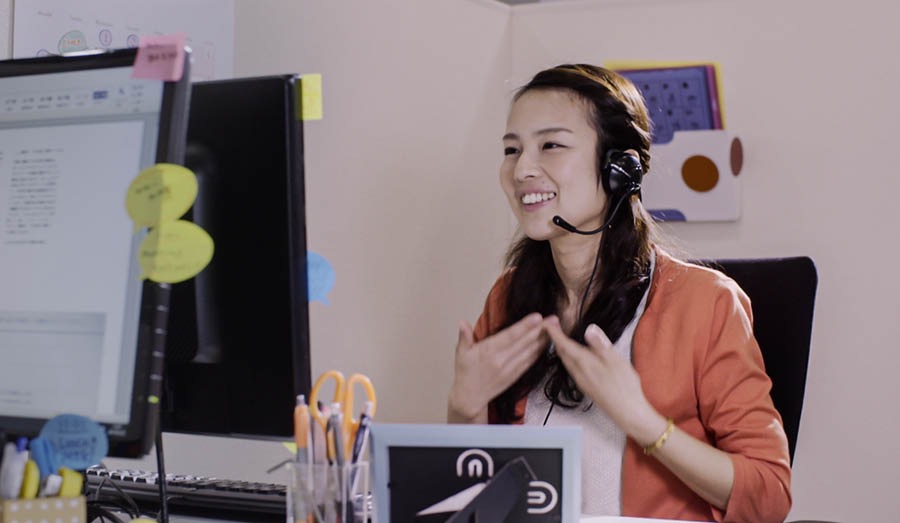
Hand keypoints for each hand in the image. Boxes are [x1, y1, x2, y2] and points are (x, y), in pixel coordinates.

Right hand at [448, 313, 546, 422]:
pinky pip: (529, 362)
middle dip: (540, 330)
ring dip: (543, 340)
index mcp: (488, 352)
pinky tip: (546, 344)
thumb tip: (462, 323)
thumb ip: (464, 337)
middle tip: (553, 319)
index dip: (524, 327)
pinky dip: (539, 353)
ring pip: (530, 352)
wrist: (470, 398)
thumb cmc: (465, 373)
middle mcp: (501, 360)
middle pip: (524, 343)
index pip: (510, 336)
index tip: (537, 317)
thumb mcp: (461, 353)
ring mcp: (510, 369)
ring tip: (554, 329)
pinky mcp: (515, 376)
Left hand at [543, 316, 663, 441]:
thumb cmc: (624, 385)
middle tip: (553, 327)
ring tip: (561, 339)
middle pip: (562, 354)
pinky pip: (571, 369)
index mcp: (584, 363)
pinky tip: (575, 357)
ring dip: (561, 349)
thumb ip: (600, 345)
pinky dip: (568, 358)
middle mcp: (578, 373)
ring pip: (566, 362)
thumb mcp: (615, 360)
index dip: (554, 333)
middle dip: (556, 339)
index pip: (564, 345)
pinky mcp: (586, 387)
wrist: (627, 413)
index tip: (547, 323)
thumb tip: (589, 329)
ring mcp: (581, 381)